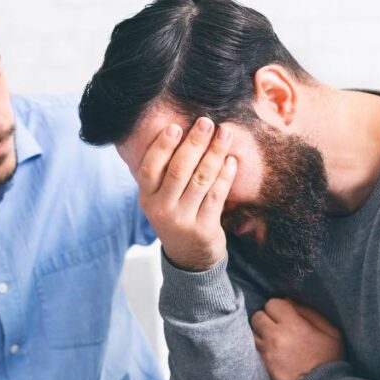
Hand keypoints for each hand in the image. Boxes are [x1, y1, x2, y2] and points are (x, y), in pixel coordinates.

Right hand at [131, 117, 235, 270]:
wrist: (189, 257)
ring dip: (215, 153)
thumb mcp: (160, 198)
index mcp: (147, 198)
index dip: (162, 146)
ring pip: (201, 180)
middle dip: (195, 143)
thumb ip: (165, 172)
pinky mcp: (204, 228)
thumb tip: (180, 130)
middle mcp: (162, 209)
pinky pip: (217, 195)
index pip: (150, 168)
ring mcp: (183, 220)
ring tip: (225, 133)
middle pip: (179, 170)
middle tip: (207, 123)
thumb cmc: (176, 215)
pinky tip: (231, 160)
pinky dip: (225, 175)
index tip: (176, 126)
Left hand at [252, 298, 342, 379]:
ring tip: (273, 339)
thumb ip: (310, 312)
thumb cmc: (329, 360)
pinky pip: (253, 348)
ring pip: (252, 332)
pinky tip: (270, 350)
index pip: (272, 303)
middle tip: (277, 327)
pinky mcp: (262, 365)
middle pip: (257, 316)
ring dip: (260, 333)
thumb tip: (289, 301)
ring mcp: (266, 352)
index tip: (286, 315)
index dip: (279, 308)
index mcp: (294, 325)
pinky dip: (259, 346)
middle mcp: (275, 337)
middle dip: (266, 319)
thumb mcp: (330, 332)